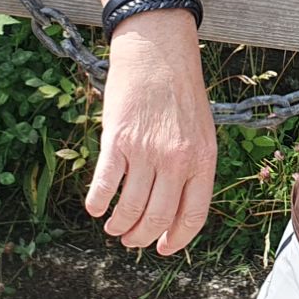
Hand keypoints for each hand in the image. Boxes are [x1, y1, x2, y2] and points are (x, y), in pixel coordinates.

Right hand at [84, 8, 217, 255]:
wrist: (158, 51)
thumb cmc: (181, 90)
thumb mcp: (201, 130)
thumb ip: (192, 166)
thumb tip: (177, 205)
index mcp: (203, 159)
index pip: (193, 215)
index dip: (176, 239)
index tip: (162, 248)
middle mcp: (177, 160)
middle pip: (158, 217)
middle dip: (141, 237)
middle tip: (131, 240)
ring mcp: (146, 151)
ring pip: (130, 207)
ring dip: (119, 225)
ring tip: (113, 228)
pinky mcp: (118, 140)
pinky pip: (105, 184)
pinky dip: (98, 203)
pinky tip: (96, 208)